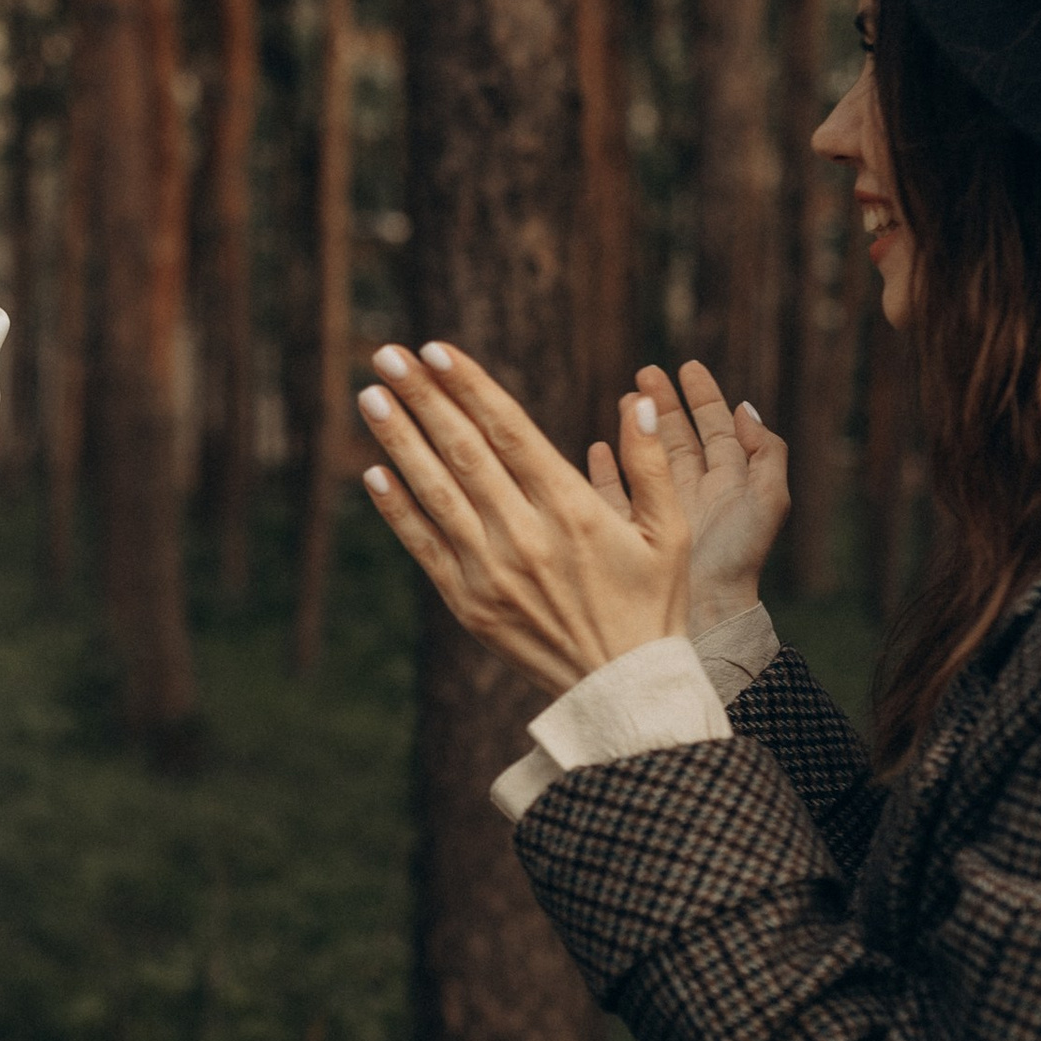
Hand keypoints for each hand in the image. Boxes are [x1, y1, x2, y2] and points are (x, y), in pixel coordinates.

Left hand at [355, 340, 688, 693]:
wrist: (622, 689)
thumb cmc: (652, 604)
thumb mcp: (671, 533)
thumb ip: (652, 465)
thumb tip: (640, 400)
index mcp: (572, 511)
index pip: (509, 432)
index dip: (469, 387)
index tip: (436, 350)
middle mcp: (524, 537)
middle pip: (463, 452)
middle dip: (423, 398)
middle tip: (388, 355)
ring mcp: (489, 572)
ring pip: (435, 493)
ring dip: (399, 442)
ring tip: (370, 396)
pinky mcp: (467, 604)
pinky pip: (424, 547)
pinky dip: (396, 509)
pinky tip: (372, 472)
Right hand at [597, 360, 788, 635]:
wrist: (704, 609)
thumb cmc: (738, 557)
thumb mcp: (769, 500)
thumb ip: (767, 453)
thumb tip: (747, 409)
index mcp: (728, 481)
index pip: (715, 427)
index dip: (703, 396)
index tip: (687, 366)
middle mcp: (696, 490)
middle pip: (678, 435)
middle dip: (664, 403)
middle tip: (645, 374)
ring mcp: (664, 508)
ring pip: (648, 456)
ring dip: (638, 426)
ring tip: (626, 401)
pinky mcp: (635, 528)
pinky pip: (617, 491)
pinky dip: (608, 467)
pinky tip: (598, 447)